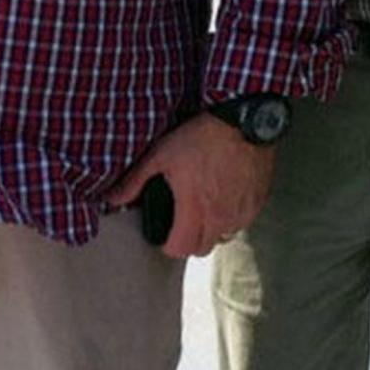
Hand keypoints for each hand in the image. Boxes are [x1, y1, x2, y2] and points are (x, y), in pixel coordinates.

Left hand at [107, 111, 276, 258]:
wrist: (243, 120)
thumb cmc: (202, 136)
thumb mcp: (161, 155)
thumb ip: (135, 181)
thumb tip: (112, 199)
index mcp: (195, 210)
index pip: (180, 250)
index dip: (168, 245)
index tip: (166, 233)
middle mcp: (221, 217)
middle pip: (202, 249)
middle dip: (189, 240)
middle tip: (183, 221)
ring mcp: (242, 212)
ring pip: (224, 236)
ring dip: (212, 229)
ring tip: (204, 206)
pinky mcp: (257, 202)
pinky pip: (242, 221)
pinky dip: (232, 215)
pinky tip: (225, 194)